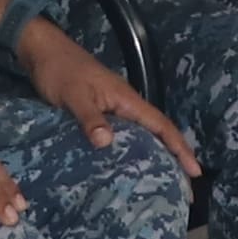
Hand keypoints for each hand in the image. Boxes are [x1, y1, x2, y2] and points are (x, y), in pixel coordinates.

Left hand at [9, 20, 198, 178]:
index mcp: (126, 99)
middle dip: (173, 156)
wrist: (42, 51)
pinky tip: (125, 167)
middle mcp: (125, 104)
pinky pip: (123, 135)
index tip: (195, 171)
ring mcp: (113, 108)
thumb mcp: (73, 95)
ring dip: (153, 155)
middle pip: (157, 132)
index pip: (161, 125)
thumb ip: (90, 117)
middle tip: (183, 187)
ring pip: (141, 134)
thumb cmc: (59, 70)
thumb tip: (106, 143)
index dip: (180, 148)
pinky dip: (130, 151)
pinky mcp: (99, 112)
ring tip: (161, 183)